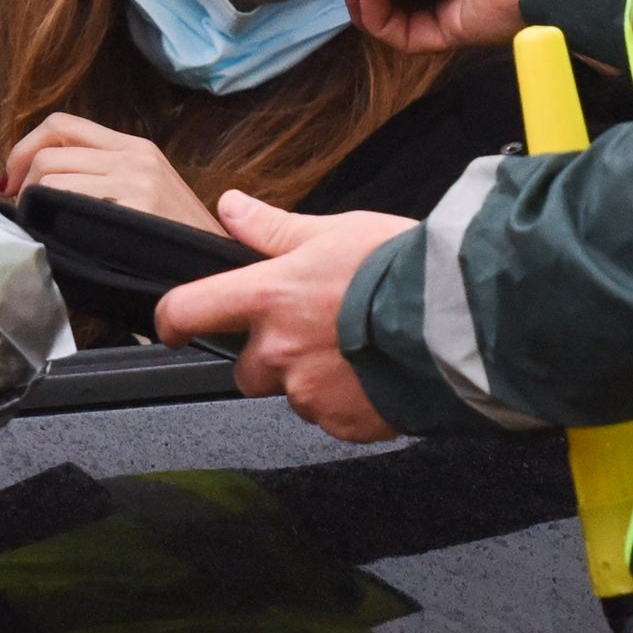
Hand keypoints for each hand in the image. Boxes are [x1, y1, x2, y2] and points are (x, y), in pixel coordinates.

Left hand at [0, 113, 220, 235]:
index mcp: (135, 147)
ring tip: (38, 226)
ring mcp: (136, 177)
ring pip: (50, 172)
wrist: (219, 270)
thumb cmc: (173, 247)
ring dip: (31, 202)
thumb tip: (39, 183)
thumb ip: (101, 180)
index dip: (25, 149)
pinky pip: (65, 197)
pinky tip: (53, 236)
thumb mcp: (145, 196)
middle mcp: (135, 154)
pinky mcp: (135, 203)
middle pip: (49, 148)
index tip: (12, 181)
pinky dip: (46, 215)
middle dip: (20, 178)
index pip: (61, 125)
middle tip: (18, 210)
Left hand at [156, 193, 412, 442]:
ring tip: (362, 348)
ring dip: (316, 376)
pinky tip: (378, 372)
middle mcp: (277, 352)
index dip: (172, 320)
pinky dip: (350, 400)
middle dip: (274, 354)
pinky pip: (333, 416)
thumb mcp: (334, 232)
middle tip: (320, 329)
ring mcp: (309, 394)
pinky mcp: (343, 424)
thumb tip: (231, 208)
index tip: (174, 327)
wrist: (460, 319)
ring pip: (295, 392)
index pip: (188, 312)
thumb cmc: (400, 268)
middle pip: (248, 367)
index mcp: (267, 298)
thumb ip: (274, 230)